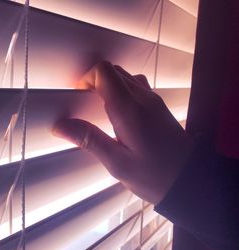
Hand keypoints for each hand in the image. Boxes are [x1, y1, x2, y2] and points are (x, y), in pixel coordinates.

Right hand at [53, 61, 192, 203]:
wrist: (190, 179)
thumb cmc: (154, 175)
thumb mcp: (118, 163)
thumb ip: (89, 140)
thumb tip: (60, 125)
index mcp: (129, 109)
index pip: (103, 72)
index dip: (85, 79)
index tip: (78, 98)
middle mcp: (142, 98)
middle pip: (112, 70)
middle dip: (93, 82)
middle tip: (86, 106)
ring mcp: (153, 100)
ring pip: (124, 76)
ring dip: (108, 86)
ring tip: (100, 110)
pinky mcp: (158, 106)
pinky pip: (136, 86)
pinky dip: (121, 91)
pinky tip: (118, 114)